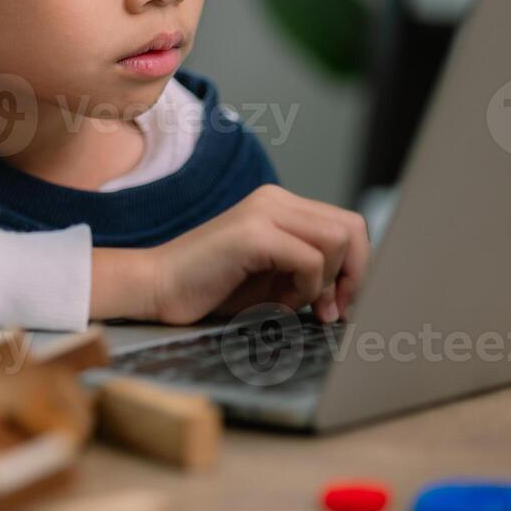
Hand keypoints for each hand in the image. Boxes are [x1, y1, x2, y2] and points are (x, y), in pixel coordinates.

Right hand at [91, 184, 370, 325]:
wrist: (155, 288)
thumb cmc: (209, 288)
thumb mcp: (271, 276)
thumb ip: (309, 268)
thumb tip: (355, 285)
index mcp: (279, 205)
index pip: (347, 225)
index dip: (355, 267)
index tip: (337, 304)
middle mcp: (274, 199)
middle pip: (352, 228)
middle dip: (351, 275)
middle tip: (329, 310)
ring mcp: (263, 211)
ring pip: (337, 241)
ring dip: (323, 284)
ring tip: (290, 304)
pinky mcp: (253, 232)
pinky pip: (310, 260)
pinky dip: (303, 290)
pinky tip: (275, 303)